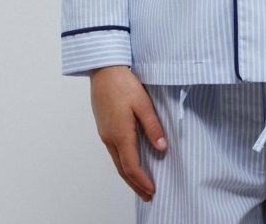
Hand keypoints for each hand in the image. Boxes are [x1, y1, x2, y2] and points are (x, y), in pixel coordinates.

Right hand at [89, 66, 167, 201]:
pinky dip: (122, 163)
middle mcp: (109, 137)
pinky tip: (129, 162)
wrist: (104, 69)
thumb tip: (161, 148)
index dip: (141, 180)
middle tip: (147, 196)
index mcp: (120, 134)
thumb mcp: (143, 103)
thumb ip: (152, 126)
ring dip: (128, 175)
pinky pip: (113, 151)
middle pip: (121, 169)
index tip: (152, 190)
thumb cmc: (123, 83)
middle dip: (135, 184)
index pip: (131, 166)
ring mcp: (104, 133)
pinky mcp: (103, 126)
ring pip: (116, 161)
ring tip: (140, 184)